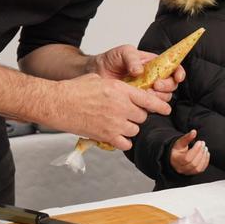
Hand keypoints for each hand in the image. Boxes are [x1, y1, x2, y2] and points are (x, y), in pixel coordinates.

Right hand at [51, 73, 172, 149]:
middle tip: (128, 114)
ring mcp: (114, 123)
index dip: (160, 106)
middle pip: (142, 116)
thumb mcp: (99, 79)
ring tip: (119, 124)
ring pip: (135, 130)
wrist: (58, 103)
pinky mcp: (106, 136)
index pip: (149, 99)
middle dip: (137, 116)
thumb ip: (117, 87)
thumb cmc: (75, 89)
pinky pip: (125, 143)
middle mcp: (121, 107)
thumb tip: (126, 92)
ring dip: (130, 128)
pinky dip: (123, 141)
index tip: (166, 109)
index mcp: (120, 90)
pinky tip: (117, 136)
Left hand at [91, 45, 185, 101]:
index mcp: (154, 64)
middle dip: (166, 86)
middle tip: (155, 84)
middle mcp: (153, 78)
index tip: (178, 77)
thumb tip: (140, 71)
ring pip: (163, 98)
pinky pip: (149, 107)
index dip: (179, 73)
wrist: (96, 73)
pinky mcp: (138, 102)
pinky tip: (139, 101)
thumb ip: (132, 58)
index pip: (173, 68)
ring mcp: (147, 91)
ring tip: (145, 92)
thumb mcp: (122, 52)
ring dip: (158, 97)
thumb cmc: (111, 60)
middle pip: (171, 86)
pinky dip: (148, 106)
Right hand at [169, 130, 209, 175]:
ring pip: (197, 168)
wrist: (175, 158)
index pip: (187, 158)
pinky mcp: (193, 173)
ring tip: (205, 148)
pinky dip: (205, 162)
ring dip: (204, 157)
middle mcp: (181, 168)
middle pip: (193, 163)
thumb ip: (187, 137)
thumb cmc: (177, 150)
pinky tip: (206, 154)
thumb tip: (194, 132)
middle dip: (200, 153)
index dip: (195, 150)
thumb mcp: (180, 142)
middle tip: (203, 144)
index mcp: (176, 160)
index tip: (200, 142)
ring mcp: (187, 172)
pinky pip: (201, 170)